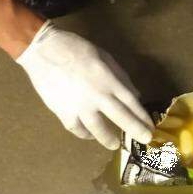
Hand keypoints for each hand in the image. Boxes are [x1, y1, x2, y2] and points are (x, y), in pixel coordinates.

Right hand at [15, 21, 154, 149]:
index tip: (149, 127)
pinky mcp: (63, 112)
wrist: (43, 50)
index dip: (142, 117)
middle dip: (135, 131)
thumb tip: (135, 96)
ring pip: (99, 130)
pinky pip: (77, 129)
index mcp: (108, 79)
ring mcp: (79, 106)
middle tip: (144, 140)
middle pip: (121, 118)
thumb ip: (121, 76)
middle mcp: (97, 95)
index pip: (132, 103)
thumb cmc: (76, 48)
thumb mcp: (104, 56)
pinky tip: (89, 135)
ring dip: (109, 139)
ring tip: (114, 145)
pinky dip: (84, 134)